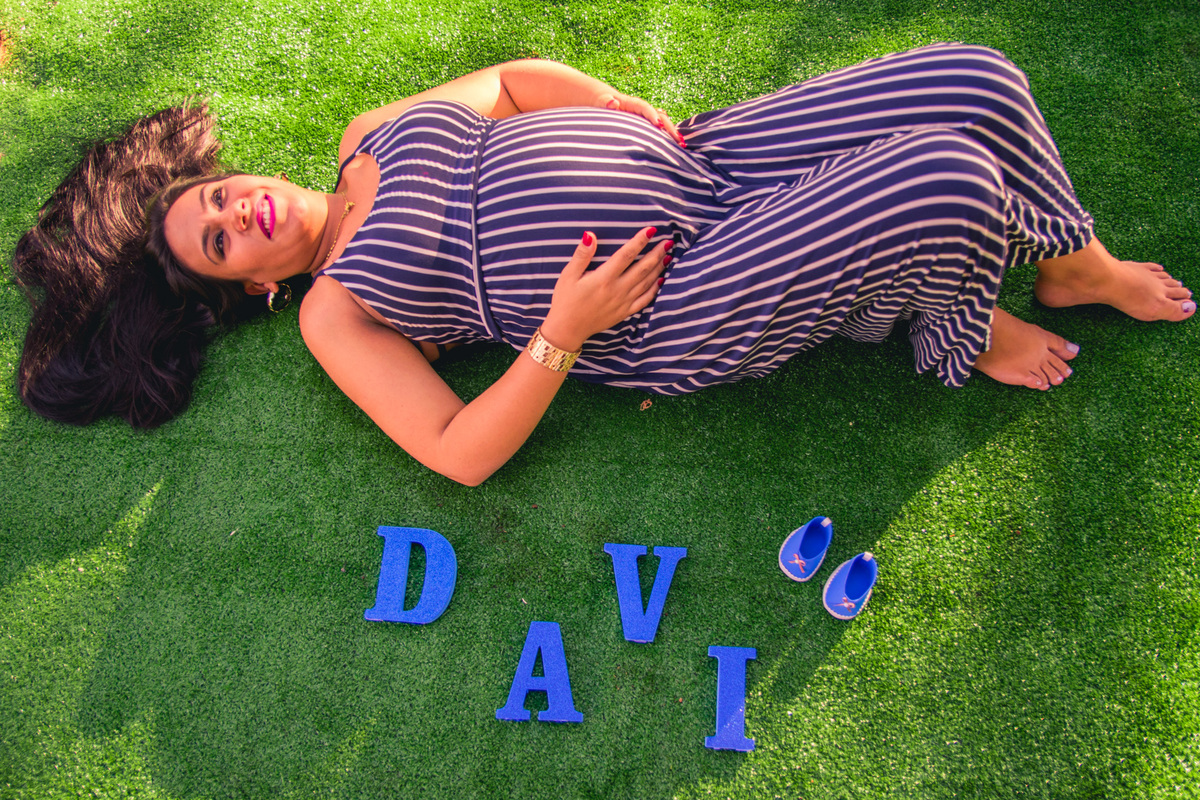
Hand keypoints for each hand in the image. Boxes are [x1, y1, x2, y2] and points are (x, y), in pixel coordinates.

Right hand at [541, 228, 670, 351]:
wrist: (567, 329)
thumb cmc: (566, 300)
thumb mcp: (568, 275)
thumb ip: (582, 255)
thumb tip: (590, 235)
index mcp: (603, 278)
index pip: (626, 255)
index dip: (640, 241)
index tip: (651, 230)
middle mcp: (617, 290)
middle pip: (642, 268)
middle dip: (657, 253)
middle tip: (668, 242)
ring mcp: (623, 302)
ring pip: (646, 283)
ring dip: (659, 268)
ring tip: (668, 256)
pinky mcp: (625, 312)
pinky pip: (645, 300)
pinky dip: (655, 289)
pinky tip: (661, 280)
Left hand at [593, 92, 685, 147]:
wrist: (604, 101)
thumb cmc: (600, 103)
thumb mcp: (601, 102)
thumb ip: (606, 102)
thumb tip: (612, 102)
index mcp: (632, 104)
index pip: (644, 108)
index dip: (653, 115)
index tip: (660, 125)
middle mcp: (642, 110)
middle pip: (660, 116)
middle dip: (669, 128)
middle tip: (679, 141)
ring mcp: (646, 118)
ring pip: (662, 123)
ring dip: (672, 134)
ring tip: (682, 146)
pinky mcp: (646, 126)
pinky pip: (658, 131)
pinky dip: (666, 138)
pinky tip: (675, 148)